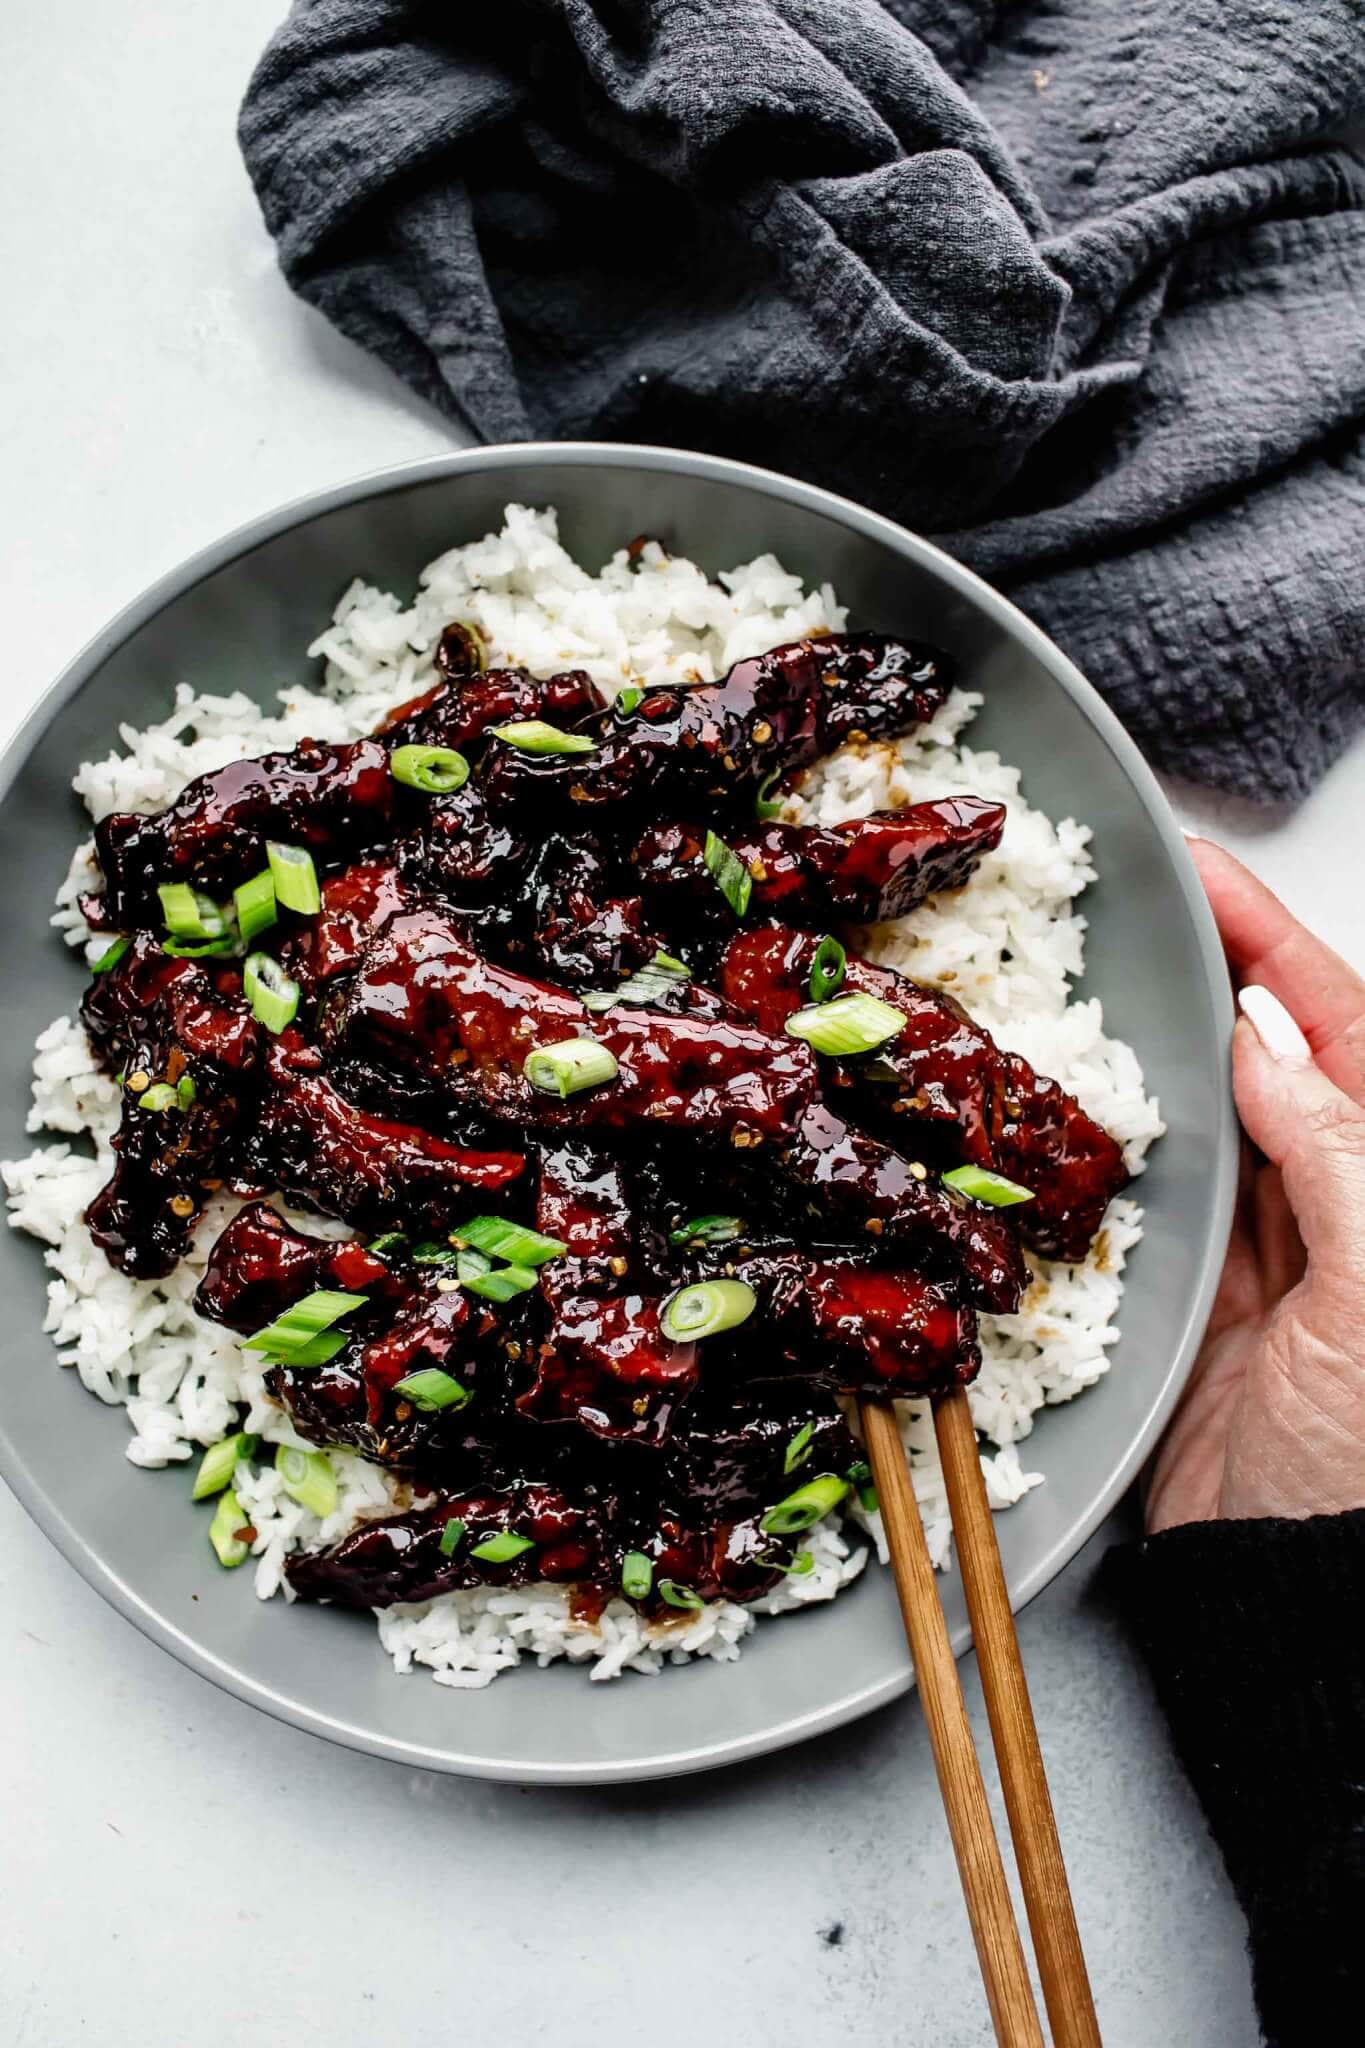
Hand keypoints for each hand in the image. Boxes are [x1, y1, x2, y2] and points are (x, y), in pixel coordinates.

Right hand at [1146, 839, 1364, 1532]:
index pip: (1343, 1029)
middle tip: (1135, 907)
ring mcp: (1271, 1254)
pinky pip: (1160, 1202)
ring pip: (1211, 1122)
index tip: (1205, 874)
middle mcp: (1342, 1203)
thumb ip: (1334, 1156)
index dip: (1274, 944)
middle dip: (1213, 976)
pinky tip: (1085, 1110)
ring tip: (1100, 983)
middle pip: (1273, 1060)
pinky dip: (1122, 1154)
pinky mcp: (1201, 1304)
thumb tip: (1267, 1042)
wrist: (1298, 1592)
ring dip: (1159, 1058)